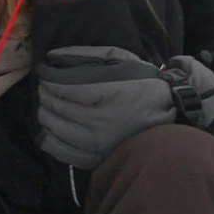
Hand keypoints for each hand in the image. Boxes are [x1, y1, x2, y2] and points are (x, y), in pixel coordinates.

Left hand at [37, 46, 213, 168]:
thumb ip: (87, 54)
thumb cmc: (143, 84)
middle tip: (47, 88)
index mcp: (108, 94)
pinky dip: (48, 136)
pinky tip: (53, 127)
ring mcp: (95, 143)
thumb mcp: (121, 60)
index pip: (61, 87)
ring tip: (51, 105)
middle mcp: (100, 121)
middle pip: (54, 106)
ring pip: (52, 126)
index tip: (46, 75)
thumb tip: (51, 56)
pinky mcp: (92, 158)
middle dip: (45, 94)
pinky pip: (57, 149)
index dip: (47, 79)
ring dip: (45, 112)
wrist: (169, 117)